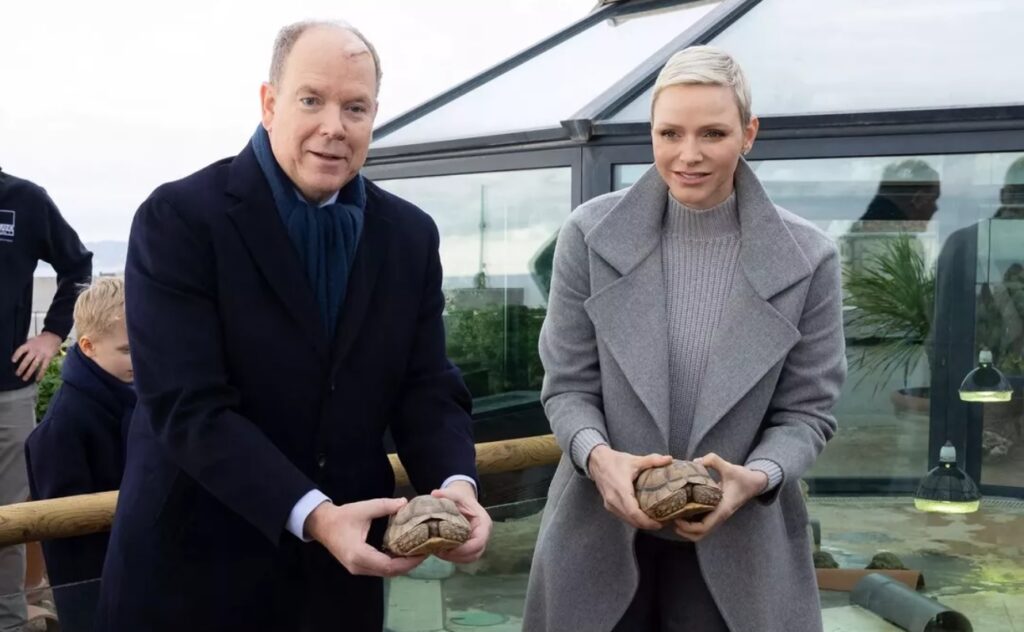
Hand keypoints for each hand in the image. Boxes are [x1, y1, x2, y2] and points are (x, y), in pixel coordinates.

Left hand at [12, 332, 61, 382]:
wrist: (53, 336)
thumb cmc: (40, 339)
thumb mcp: (31, 340)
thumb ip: (26, 347)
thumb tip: (19, 356)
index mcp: (29, 345)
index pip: (21, 350)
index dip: (17, 355)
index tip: (13, 361)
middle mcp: (35, 350)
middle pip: (27, 360)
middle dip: (21, 368)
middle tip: (17, 374)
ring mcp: (42, 354)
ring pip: (34, 365)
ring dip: (29, 372)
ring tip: (24, 378)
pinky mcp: (48, 358)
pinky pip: (44, 367)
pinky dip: (40, 374)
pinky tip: (37, 379)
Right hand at [305, 498, 424, 576]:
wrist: (322, 524)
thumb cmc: (342, 517)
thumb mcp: (364, 508)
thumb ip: (385, 506)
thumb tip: (405, 503)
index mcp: (359, 554)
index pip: (389, 565)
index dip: (408, 562)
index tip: (422, 553)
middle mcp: (358, 567)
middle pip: (389, 572)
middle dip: (409, 565)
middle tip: (425, 552)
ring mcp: (358, 569)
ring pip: (385, 573)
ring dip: (402, 565)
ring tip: (417, 552)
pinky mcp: (358, 566)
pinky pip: (379, 569)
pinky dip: (393, 564)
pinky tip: (403, 553)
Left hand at [430, 480, 491, 563]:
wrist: (463, 502)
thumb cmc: (461, 499)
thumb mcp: (455, 494)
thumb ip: (446, 493)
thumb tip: (434, 494)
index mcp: (483, 523)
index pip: (479, 542)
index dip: (464, 549)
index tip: (446, 548)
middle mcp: (483, 534)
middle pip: (474, 553)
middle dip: (456, 555)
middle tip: (439, 551)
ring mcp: (478, 542)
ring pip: (469, 558)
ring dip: (454, 558)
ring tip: (438, 551)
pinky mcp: (470, 546)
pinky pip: (464, 557)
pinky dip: (453, 557)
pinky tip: (441, 551)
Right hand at [588, 445, 672, 529]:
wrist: (596, 461)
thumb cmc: (615, 461)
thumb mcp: (635, 460)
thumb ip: (652, 460)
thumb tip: (670, 459)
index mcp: (620, 489)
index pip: (633, 512)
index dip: (647, 521)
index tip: (660, 523)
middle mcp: (613, 500)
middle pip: (631, 520)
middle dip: (647, 525)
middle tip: (662, 523)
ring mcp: (609, 504)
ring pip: (626, 520)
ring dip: (640, 523)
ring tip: (655, 521)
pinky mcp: (608, 505)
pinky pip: (622, 516)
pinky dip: (633, 519)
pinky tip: (643, 516)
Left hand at [673, 452, 767, 541]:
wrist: (754, 483)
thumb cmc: (743, 477)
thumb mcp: (730, 467)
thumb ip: (713, 461)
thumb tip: (696, 461)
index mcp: (722, 509)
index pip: (704, 527)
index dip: (688, 527)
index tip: (676, 519)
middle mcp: (719, 516)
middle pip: (700, 535)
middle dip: (684, 532)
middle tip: (671, 520)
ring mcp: (717, 515)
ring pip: (701, 532)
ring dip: (686, 529)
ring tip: (673, 517)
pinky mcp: (716, 512)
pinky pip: (702, 523)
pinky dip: (691, 523)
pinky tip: (681, 511)